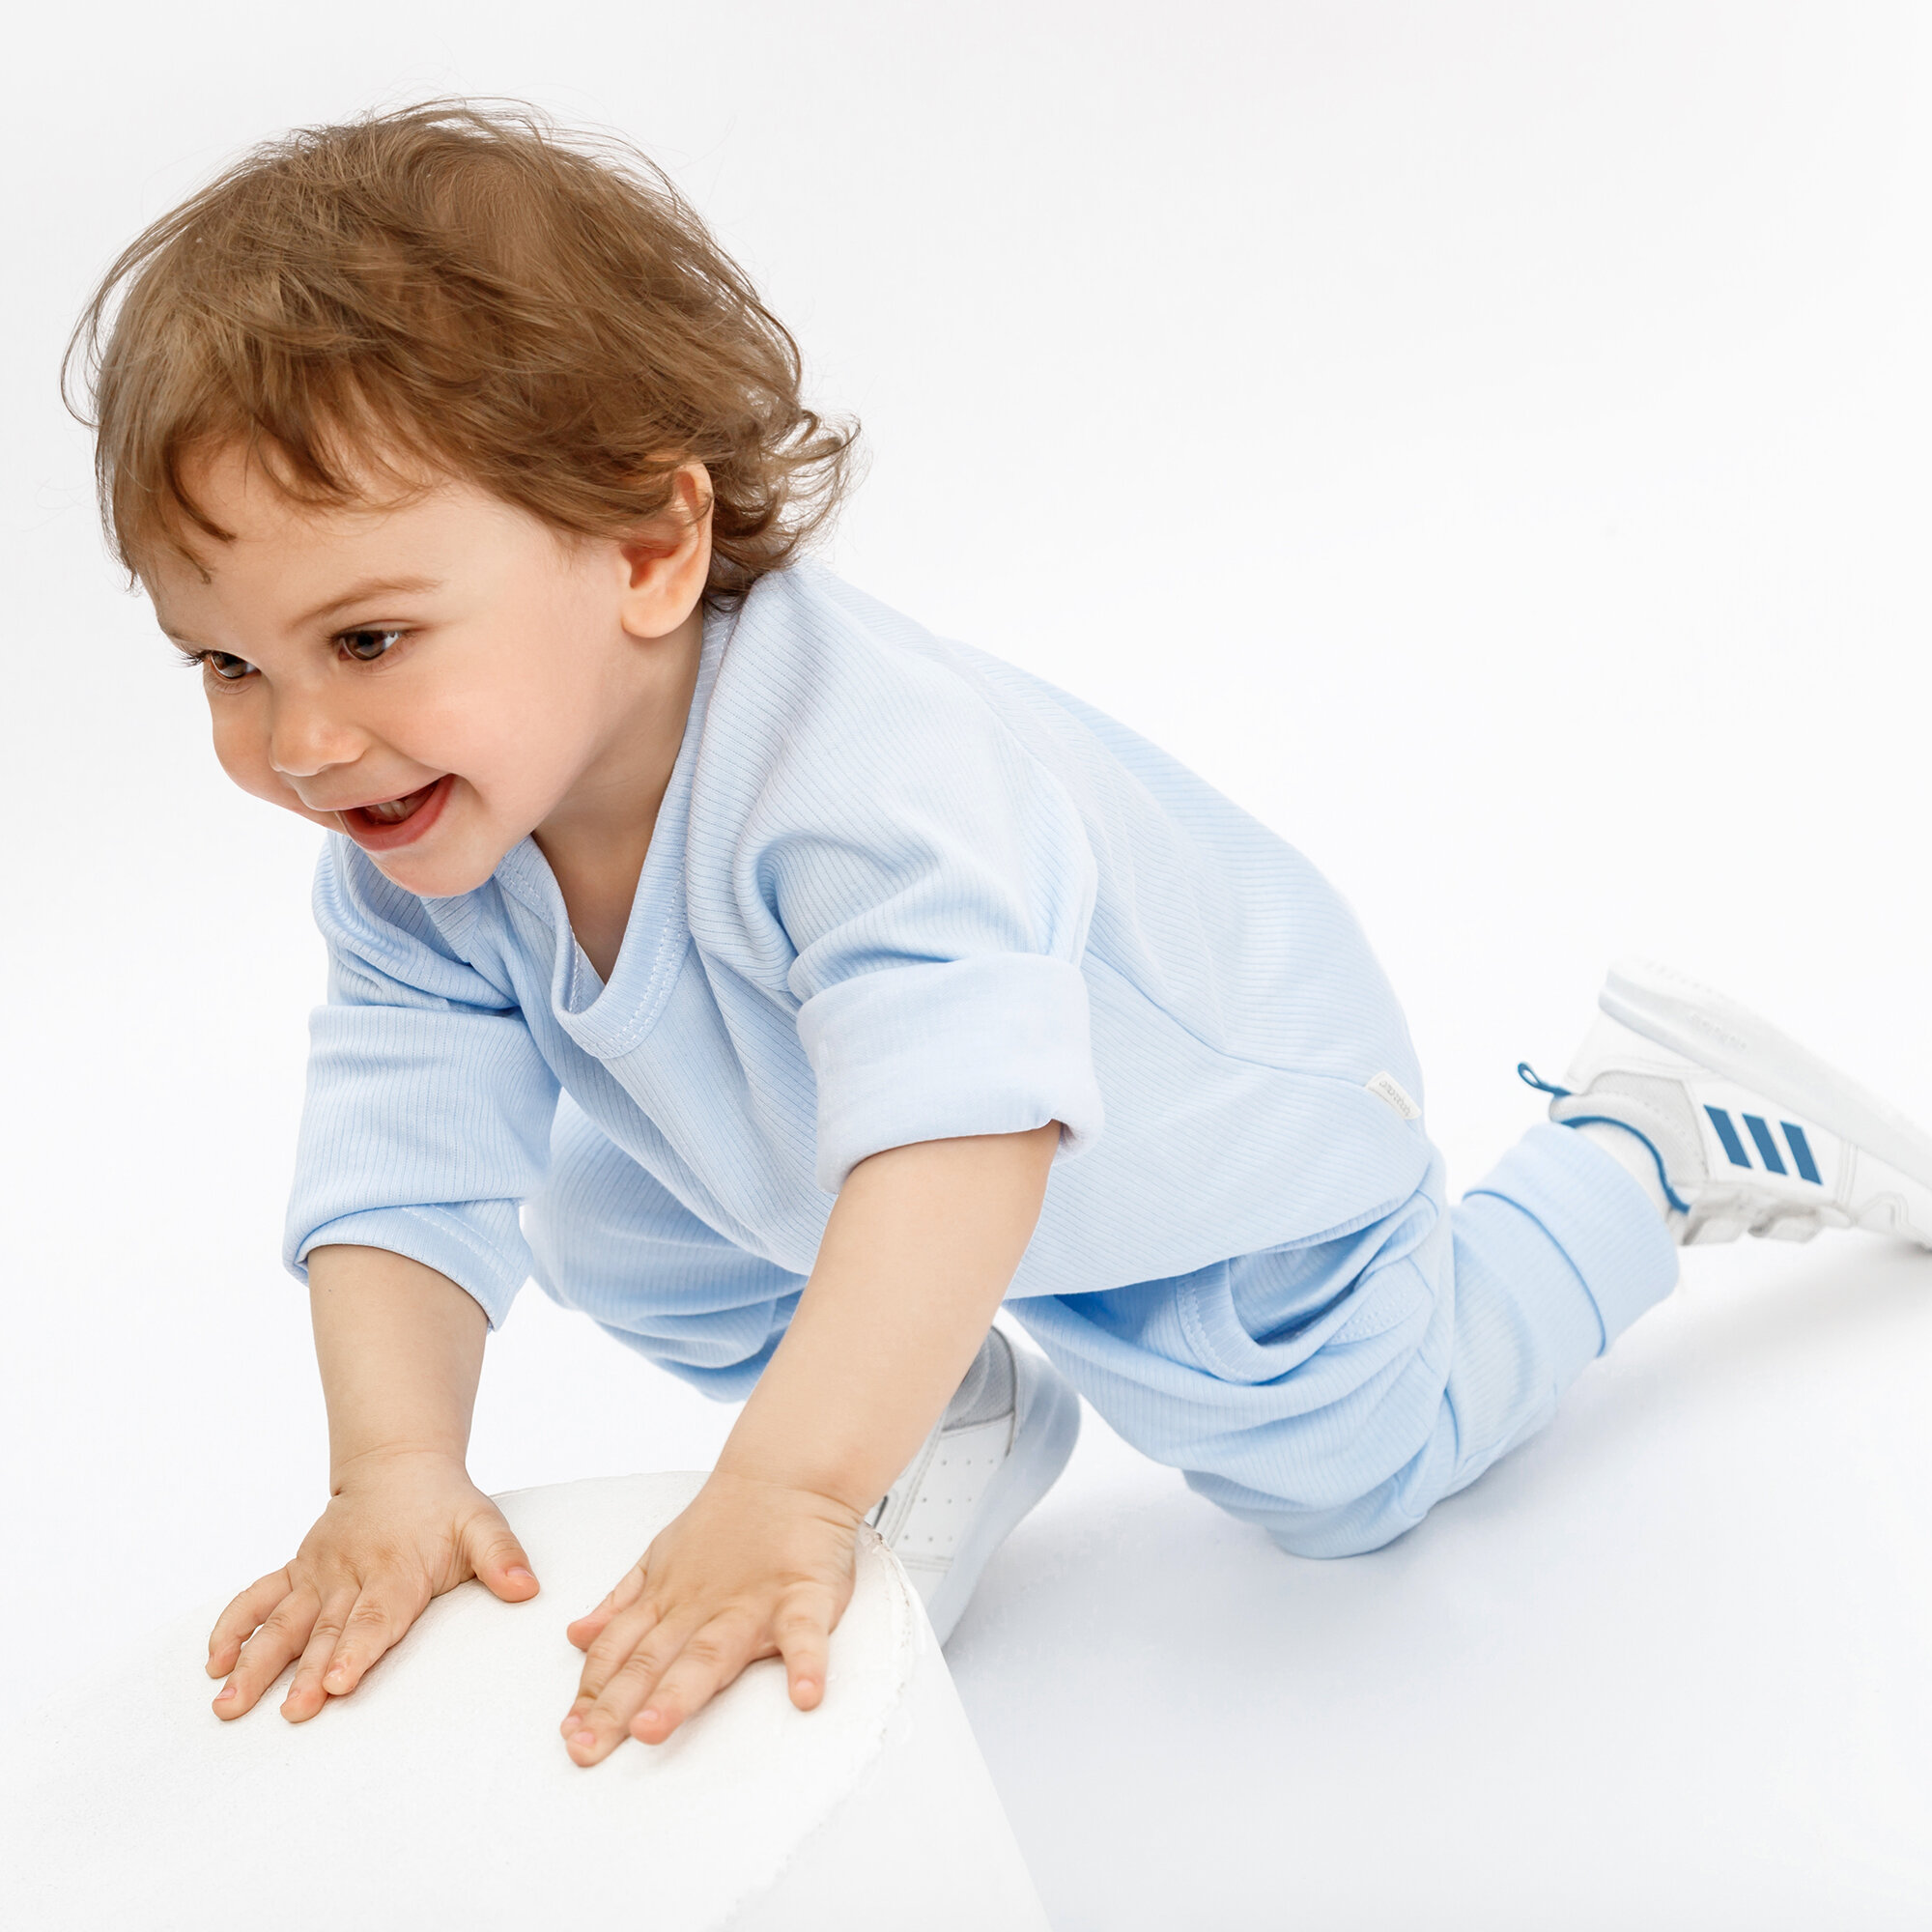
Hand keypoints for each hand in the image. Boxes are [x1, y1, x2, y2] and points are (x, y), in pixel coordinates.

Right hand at [205, 1447, 539, 1721]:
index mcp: (397, 1569)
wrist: (400, 1465)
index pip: (376, 1617)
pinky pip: (258, 1597)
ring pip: (282, 1621)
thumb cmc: (446, 1506)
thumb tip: (526, 1589)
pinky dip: (233, 1626)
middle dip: (304, 1673)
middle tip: (291, 1711)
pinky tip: (215, 1661)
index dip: (357, 1650)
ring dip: (254, 1661)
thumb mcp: (482, 1524)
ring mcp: (318, 1574)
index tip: (338, 1683)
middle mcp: (350, 1574)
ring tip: (228, 1703)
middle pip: (326, 1630)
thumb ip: (502, 1557)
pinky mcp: (297, 1572)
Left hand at [558, 1472, 861, 1764]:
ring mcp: (752, 1604)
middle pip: (652, 1662)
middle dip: (616, 1706)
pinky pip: (806, 1633)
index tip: (569, 1734)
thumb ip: (623, 1602)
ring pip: (711, 1653)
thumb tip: (577, 1637)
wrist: (788, 1473)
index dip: (593, 1693)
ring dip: (679, 1693)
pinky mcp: (806, 1596)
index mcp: (668, 1601)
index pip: (619, 1651)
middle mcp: (702, 1608)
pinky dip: (807, 1663)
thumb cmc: (728, 1522)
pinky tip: (805, 1696)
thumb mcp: (662, 1557)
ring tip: (653, 1730)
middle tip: (586, 1749)